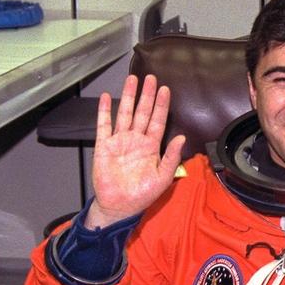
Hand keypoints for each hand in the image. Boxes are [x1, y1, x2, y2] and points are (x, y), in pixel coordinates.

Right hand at [85, 74, 185, 226]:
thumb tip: (181, 137)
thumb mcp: (163, 178)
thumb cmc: (142, 195)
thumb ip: (171, 157)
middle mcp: (136, 140)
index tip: (165, 89)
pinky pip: (103, 125)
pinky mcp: (103, 146)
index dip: (162, 105)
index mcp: (151, 146)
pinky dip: (103, 111)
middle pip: (142, 112)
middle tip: (151, 77)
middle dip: (147, 95)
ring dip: (128, 96)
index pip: (158, 121)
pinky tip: (105, 97)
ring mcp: (119, 141)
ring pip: (124, 113)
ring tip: (132, 79)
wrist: (119, 206)